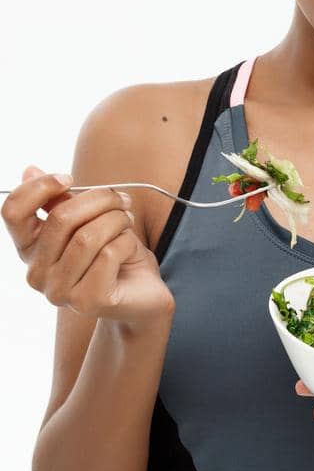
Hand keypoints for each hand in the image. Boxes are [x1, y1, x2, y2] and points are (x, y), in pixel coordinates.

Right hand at [2, 166, 173, 326]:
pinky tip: (130, 249)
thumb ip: (60, 201)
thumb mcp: (88, 222)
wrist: (144, 295)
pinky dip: (127, 243)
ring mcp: (58, 291)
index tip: (69, 179)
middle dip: (100, 200)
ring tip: (128, 221)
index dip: (40, 188)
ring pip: (88, 236)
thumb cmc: (116, 255)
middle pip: (61, 218)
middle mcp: (35, 273)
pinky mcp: (87, 301)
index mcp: (29, 249)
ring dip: (117, 220)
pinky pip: (109, 254)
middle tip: (122, 201)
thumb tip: (29, 170)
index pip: (12, 212)